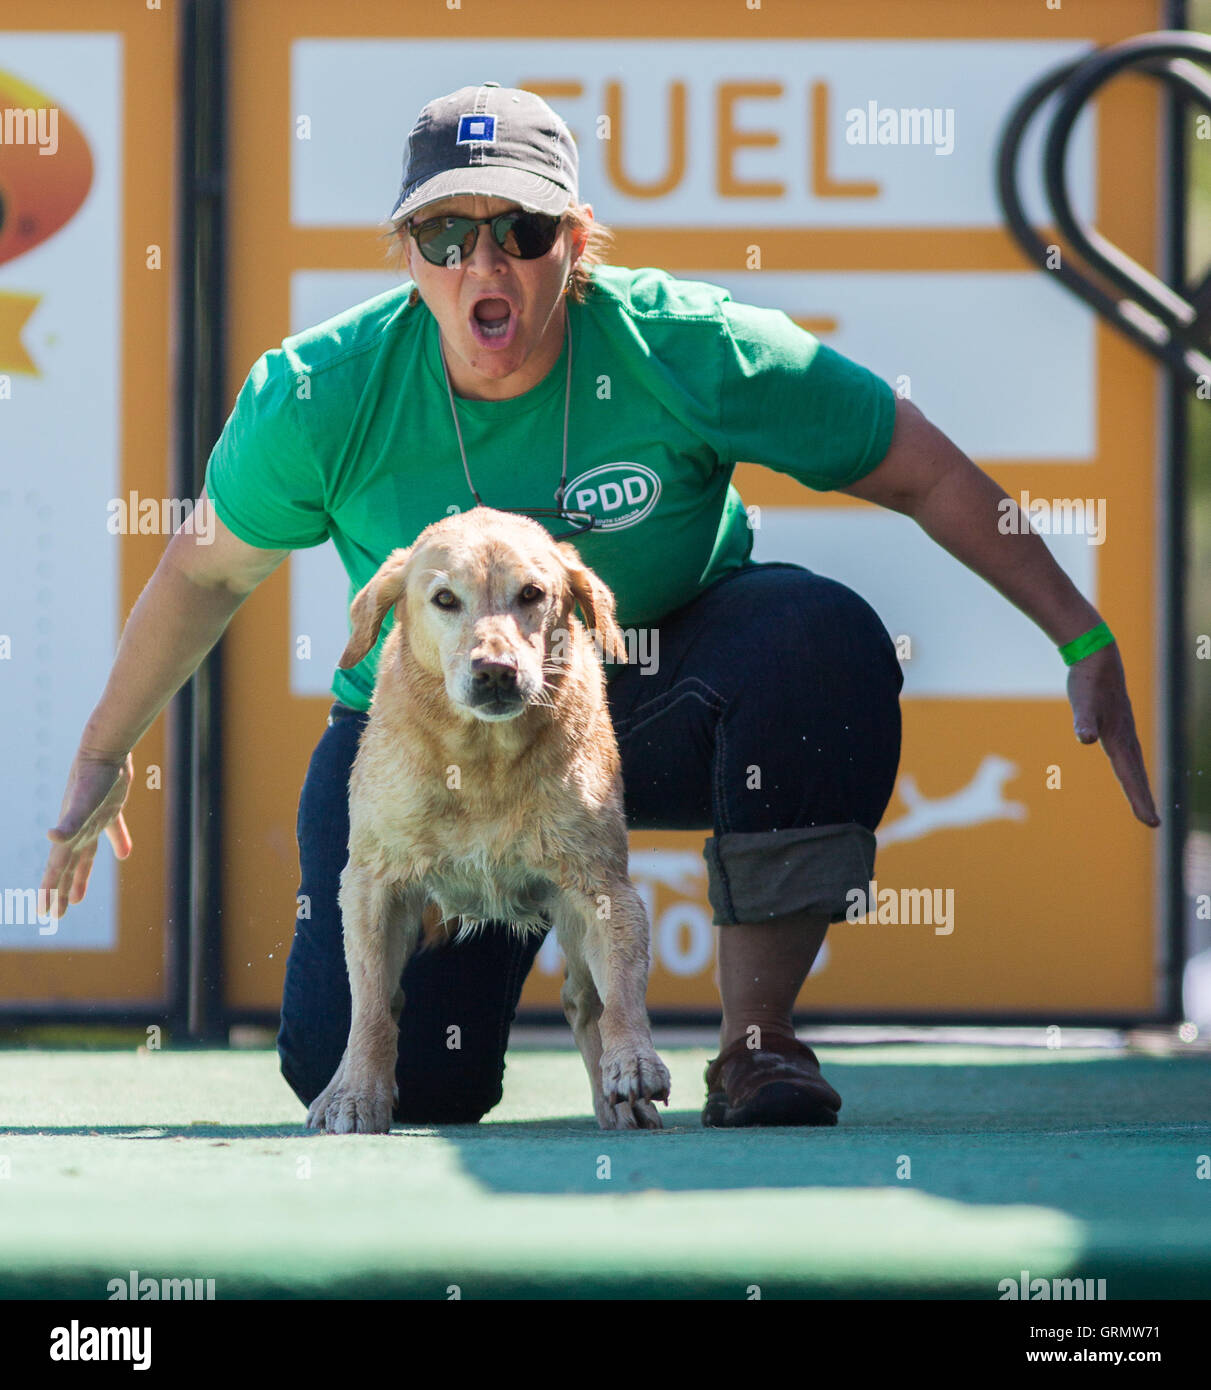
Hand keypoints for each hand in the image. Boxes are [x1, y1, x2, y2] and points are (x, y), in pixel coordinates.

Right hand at [40, 750, 134, 918]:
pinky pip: (114, 831)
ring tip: (78, 897)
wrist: (105, 751)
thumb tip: (52, 838)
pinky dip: (119, 842)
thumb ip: (69, 823)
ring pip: (86, 855)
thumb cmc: (93, 777)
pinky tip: (124, 854)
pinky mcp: (111, 809)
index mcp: (70, 834)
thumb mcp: (81, 804)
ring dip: (81, 877)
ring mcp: (94, 820)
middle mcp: (78, 830)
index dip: (49, 891)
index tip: (43, 912)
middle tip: (55, 916)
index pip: (56, 869)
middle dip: (60, 892)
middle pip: (67, 868)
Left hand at [1066, 643, 1159, 826]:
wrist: (1097, 657)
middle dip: (1143, 799)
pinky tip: (1128, 770)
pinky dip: (1130, 768)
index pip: (1130, 776)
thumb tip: (1085, 738)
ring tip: (1144, 804)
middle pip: (1136, 775)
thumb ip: (1083, 721)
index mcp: (1119, 739)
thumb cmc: (1088, 682)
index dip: (1139, 800)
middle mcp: (1125, 738)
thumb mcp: (1083, 703)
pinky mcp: (1117, 724)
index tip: (1151, 822)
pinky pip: (1126, 754)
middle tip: (1153, 823)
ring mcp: (1123, 731)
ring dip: (1139, 786)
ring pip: (1134, 764)